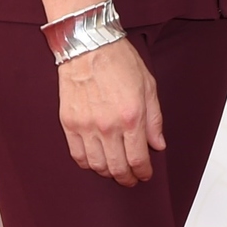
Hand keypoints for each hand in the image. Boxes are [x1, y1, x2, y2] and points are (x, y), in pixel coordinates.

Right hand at [58, 36, 164, 185]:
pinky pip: (77, 155)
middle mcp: (108, 126)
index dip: (143, 172)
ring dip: (108, 173)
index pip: (138, 158)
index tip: (145, 175)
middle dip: (127, 178)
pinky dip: (87, 164)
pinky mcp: (69, 124)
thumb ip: (154, 119)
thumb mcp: (149, 87)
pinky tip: (96, 162)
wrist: (89, 47)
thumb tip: (158, 145)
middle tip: (132, 179)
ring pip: (96, 165)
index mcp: (132, 116)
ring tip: (115, 171)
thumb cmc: (120, 62)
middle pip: (117, 167)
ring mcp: (86, 126)